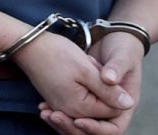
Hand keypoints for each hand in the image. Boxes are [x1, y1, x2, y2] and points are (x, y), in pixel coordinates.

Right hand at [13, 32, 134, 121]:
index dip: (114, 90)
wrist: (29, 45)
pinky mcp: (56, 98)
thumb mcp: (86, 69)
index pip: (111, 111)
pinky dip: (81, 85)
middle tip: (92, 67)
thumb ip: (108, 90)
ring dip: (91, 85)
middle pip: (99, 109)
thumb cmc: (57, 53)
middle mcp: (70, 112)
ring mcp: (61, 106)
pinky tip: (78, 69)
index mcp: (81, 108)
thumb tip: (128, 104)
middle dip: (101, 88)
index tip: (102, 70)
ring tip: (84, 65)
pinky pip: (76, 99)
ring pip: (89, 102)